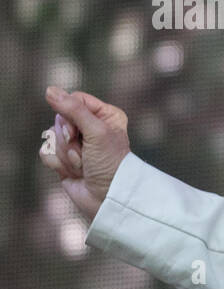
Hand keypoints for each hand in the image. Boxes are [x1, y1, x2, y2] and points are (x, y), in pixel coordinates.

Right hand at [39, 87, 131, 222]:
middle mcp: (91, 127)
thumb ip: (73, 109)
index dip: (70, 113)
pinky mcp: (64, 158)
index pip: (75, 99)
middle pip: (60, 118)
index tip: (78, 130)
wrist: (106, 198)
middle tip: (84, 152)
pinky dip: (58, 164)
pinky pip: (47, 152)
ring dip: (66, 154)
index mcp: (106, 115)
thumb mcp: (96, 131)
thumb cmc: (110, 164)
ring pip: (52, 136)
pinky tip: (74, 172)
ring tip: (83, 165)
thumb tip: (50, 90)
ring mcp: (77, 144)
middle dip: (69, 138)